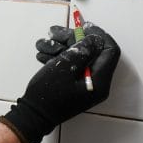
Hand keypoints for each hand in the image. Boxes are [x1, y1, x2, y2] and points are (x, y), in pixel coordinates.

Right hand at [0, 23, 119, 142]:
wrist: (33, 116)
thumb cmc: (49, 94)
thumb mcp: (65, 66)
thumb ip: (83, 50)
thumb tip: (94, 38)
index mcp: (100, 80)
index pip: (110, 51)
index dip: (99, 35)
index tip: (83, 25)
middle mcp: (96, 83)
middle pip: (92, 52)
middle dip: (73, 39)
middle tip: (55, 32)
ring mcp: (85, 85)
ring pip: (79, 58)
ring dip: (62, 47)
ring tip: (43, 43)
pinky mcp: (74, 86)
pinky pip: (71, 67)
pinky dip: (59, 58)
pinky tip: (43, 54)